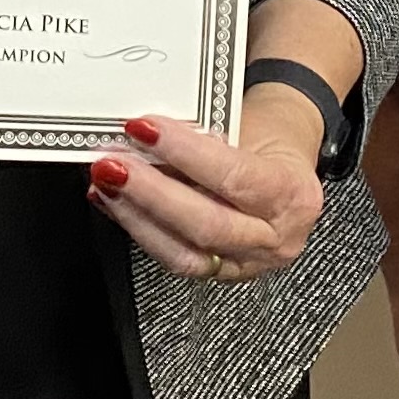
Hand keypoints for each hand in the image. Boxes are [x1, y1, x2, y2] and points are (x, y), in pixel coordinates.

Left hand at [89, 106, 325, 286]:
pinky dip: (139, 229)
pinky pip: (174, 257)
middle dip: (152, 194)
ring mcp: (247, 262)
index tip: (144, 129)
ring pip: (184, 254)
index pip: (235, 177)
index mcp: (292, 194)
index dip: (185, 153)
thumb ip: (202, 137)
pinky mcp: (219, 272)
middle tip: (113, 165)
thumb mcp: (248, 126)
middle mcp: (275, 238)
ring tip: (106, 185)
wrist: (285, 164)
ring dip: (137, 217)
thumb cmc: (268, 139)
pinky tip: (115, 204)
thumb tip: (144, 135)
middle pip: (208, 225)